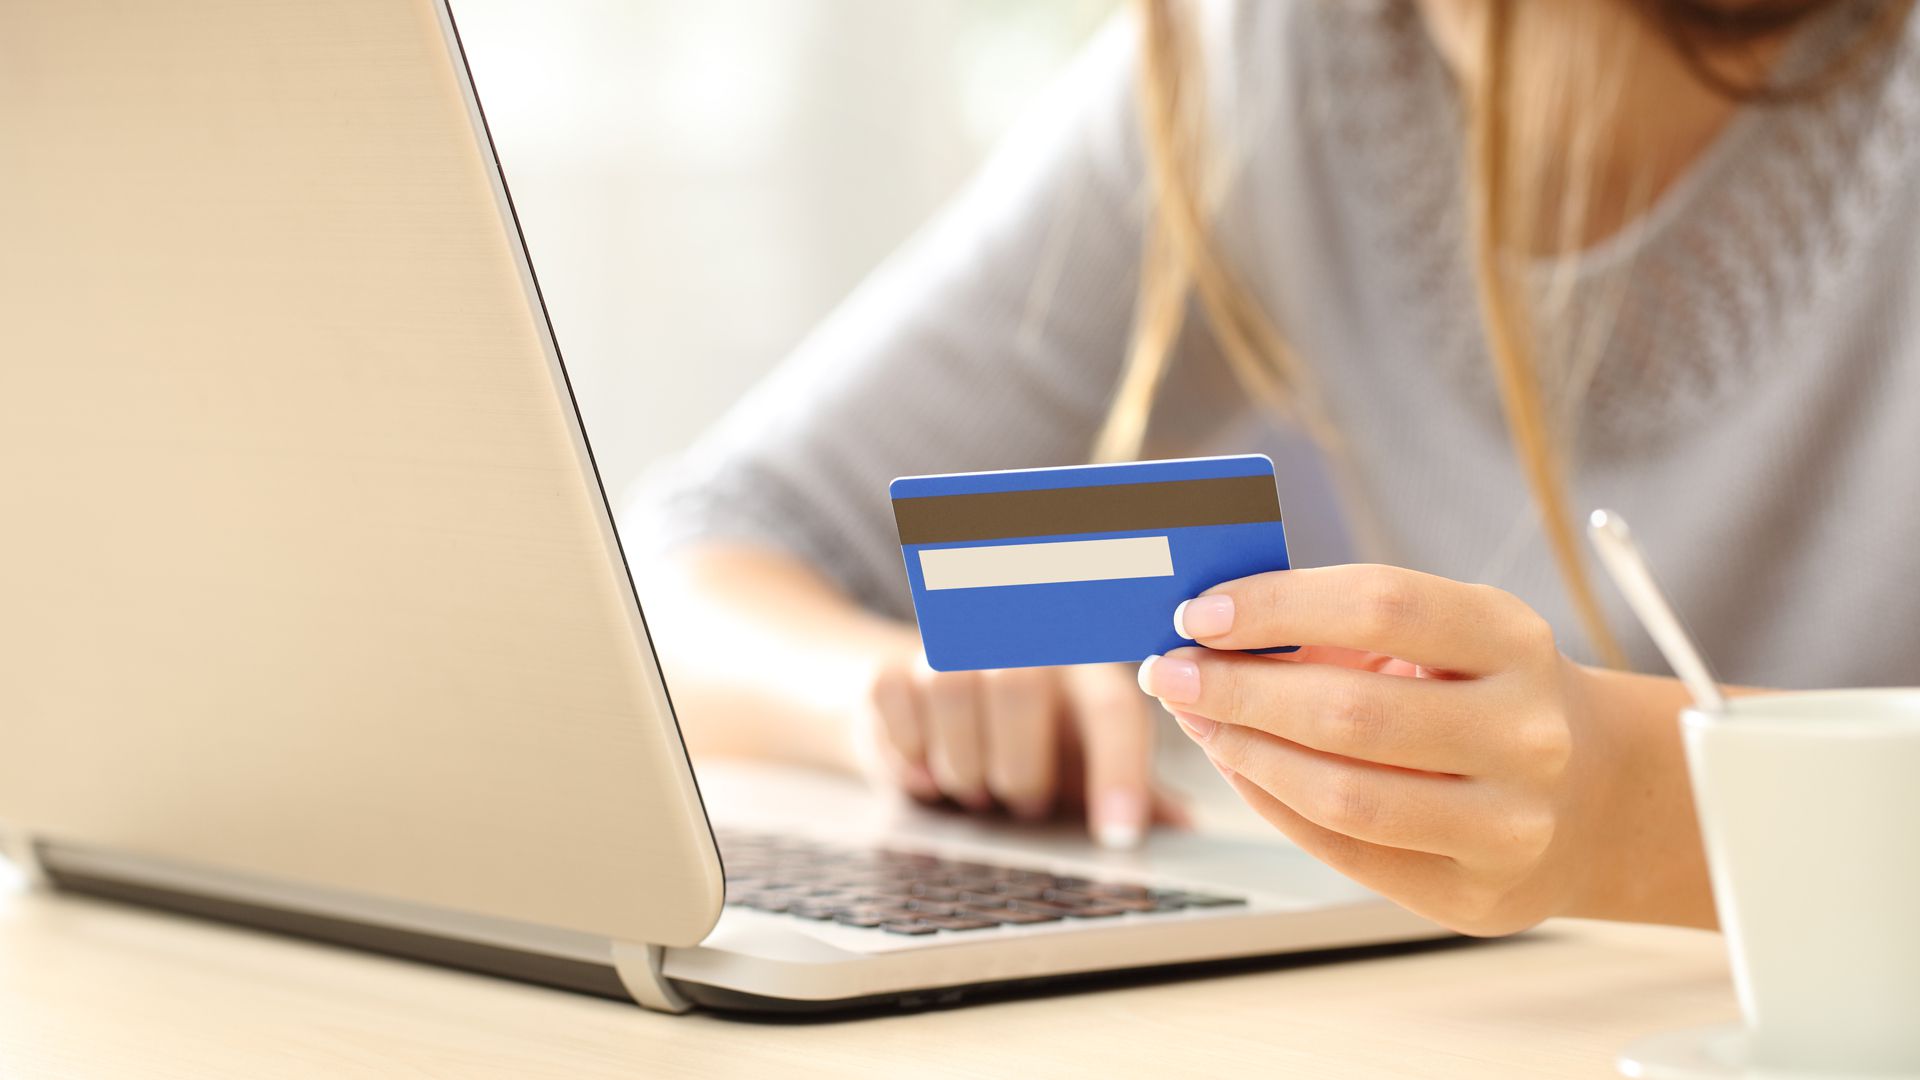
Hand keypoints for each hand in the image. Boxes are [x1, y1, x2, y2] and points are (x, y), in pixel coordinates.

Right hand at [860, 655, 1187, 848]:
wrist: (920, 704)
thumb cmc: (1021, 738)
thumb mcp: (1076, 759)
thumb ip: (1127, 786)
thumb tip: (1188, 828)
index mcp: (1081, 666)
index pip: (1112, 709)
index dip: (1119, 771)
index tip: (1119, 835)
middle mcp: (1016, 643)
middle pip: (1020, 686)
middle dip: (1021, 769)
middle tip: (1023, 802)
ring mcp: (949, 648)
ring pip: (953, 689)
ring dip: (964, 765)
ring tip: (975, 789)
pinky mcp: (889, 668)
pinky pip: (894, 699)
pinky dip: (909, 751)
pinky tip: (924, 772)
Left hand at [1136, 564, 1609, 934]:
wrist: (1593, 798)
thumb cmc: (1484, 697)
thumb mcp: (1445, 638)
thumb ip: (1344, 628)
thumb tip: (1212, 629)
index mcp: (1514, 642)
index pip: (1382, 604)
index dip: (1278, 604)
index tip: (1200, 612)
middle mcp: (1525, 733)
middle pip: (1351, 708)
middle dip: (1238, 688)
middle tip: (1172, 671)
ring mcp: (1509, 823)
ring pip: (1343, 794)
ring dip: (1245, 753)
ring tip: (1199, 721)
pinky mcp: (1473, 895)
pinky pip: (1345, 851)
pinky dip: (1274, 803)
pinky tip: (1240, 768)